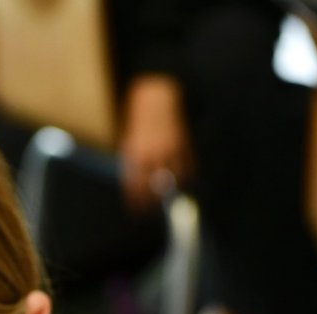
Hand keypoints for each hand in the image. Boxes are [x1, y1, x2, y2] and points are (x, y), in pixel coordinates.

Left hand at [119, 75, 191, 209]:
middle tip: (154, 211)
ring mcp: (168, 148)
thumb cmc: (138, 123)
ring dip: (171, 191)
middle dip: (154, 203)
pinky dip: (186, 176)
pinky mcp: (182, 142)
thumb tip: (136, 191)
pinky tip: (183, 181)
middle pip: (154, 188)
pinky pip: (187, 166)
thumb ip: (133, 167)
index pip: (135, 188)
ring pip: (173, 179)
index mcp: (134, 155)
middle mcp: (151, 154)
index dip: (136, 204)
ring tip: (169, 197)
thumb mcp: (129, 145)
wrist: (154, 96)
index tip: (137, 214)